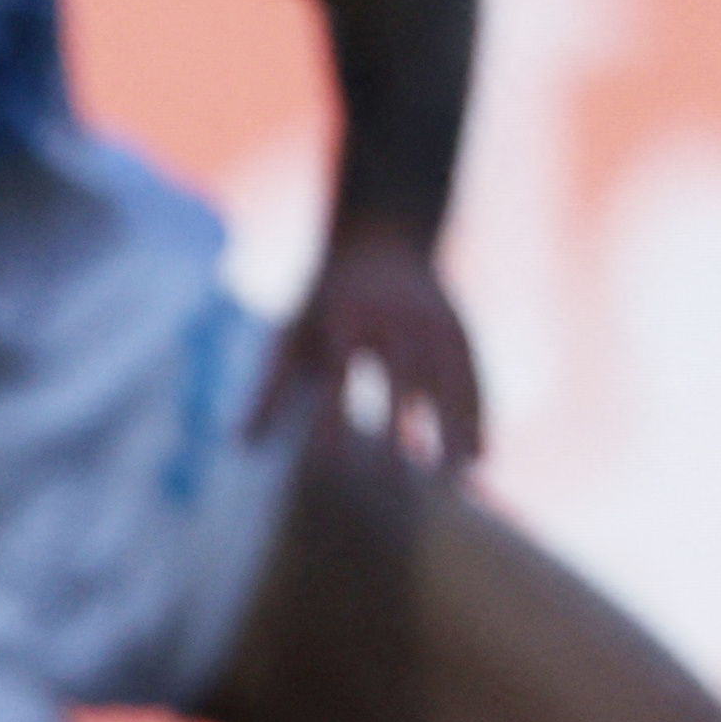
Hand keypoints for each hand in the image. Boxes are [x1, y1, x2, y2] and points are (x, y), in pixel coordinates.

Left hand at [256, 233, 482, 470]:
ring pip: (448, 381)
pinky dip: (477, 416)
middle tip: (394, 482)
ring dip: (453, 428)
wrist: (382, 239)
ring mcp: (433, 325)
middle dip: (400, 426)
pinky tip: (479, 459)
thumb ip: (271, 387)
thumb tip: (241, 445)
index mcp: (346, 317)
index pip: (338, 372)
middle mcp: (395, 320)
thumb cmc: (325, 301)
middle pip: (401, 378)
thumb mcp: (293, 331)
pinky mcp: (460, 333)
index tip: (329, 459)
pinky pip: (472, 378)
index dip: (333, 414)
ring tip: (452, 481)